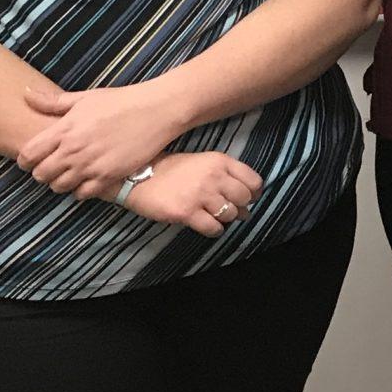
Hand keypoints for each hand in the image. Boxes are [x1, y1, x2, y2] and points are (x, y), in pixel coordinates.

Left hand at [19, 81, 189, 197]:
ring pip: (59, 186)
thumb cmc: (121, 101)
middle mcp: (73, 150)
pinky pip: (83, 194)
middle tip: (52, 167)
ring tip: (69, 174)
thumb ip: (53, 102)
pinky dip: (80, 190)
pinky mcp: (108, 176)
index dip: (26, 159)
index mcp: (64, 129)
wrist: (157, 111)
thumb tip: (26, 94)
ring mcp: (91, 165)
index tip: (32, 158)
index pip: (28, 154)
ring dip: (60, 182)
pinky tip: (86, 180)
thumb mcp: (85, 98)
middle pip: (41, 174)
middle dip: (42, 172)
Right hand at [120, 151, 263, 238]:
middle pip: (245, 199)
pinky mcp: (187, 212)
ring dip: (226, 219)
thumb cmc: (171, 169)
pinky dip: (215, 230)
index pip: (253, 180)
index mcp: (219, 161)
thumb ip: (224, 173)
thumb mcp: (201, 161)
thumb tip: (248, 197)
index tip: (248, 198)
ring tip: (215, 216)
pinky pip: (214, 228)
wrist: (137, 177)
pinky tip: (207, 226)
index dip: (254, 192)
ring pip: (231, 215)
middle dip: (241, 207)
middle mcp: (213, 176)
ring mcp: (200, 195)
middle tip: (231, 209)